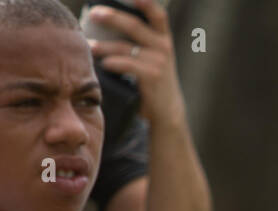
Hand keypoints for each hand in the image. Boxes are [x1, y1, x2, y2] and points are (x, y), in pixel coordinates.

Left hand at [87, 0, 186, 126]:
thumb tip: (102, 21)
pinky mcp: (153, 76)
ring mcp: (159, 62)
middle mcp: (163, 47)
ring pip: (125, 47)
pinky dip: (113, 63)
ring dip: (103, 45)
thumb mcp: (150, 56)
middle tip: (94, 13)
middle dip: (112, 17)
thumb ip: (135, 40)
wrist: (166, 109)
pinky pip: (128, 65)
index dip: (146, 2)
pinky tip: (104, 64)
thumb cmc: (150, 78)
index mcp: (162, 38)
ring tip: (88, 45)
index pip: (157, 14)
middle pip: (134, 25)